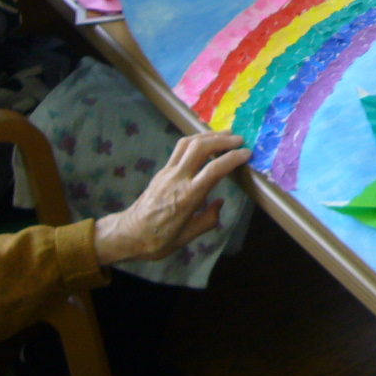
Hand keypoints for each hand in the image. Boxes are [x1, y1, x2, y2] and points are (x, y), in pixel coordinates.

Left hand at [92, 132, 250, 265]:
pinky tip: (205, 144)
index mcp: (188, 196)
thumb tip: (219, 202)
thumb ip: (208, 219)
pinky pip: (180, 149)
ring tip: (225, 135)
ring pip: (188, 143)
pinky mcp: (162, 171)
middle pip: (200, 147)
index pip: (214, 169)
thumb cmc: (158, 240)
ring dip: (208, 136)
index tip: (247, 154)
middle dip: (222, 139)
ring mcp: (167, 172)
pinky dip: (196, 141)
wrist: (127, 234)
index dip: (233, 158)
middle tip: (239, 140)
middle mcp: (177, 178)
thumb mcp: (187, 237)